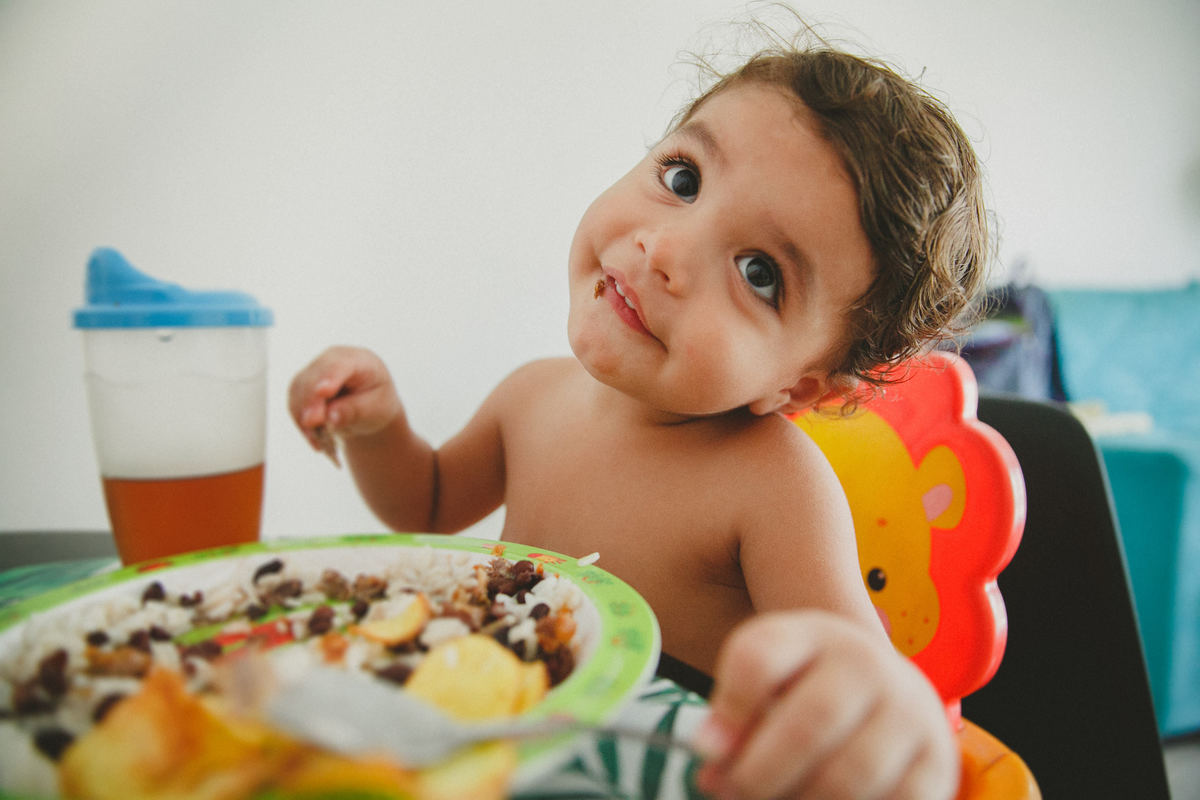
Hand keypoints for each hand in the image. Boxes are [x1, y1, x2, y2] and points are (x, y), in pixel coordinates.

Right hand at [288, 346, 403, 456]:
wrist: (368, 406)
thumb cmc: (376, 403)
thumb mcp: (375, 409)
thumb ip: (354, 411)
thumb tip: (329, 417)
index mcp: (358, 359)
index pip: (339, 366)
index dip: (329, 378)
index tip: (323, 392)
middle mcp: (331, 359)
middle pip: (313, 379)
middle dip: (311, 405)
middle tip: (314, 427)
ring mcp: (313, 371)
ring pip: (298, 393)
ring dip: (306, 421)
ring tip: (323, 445)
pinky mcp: (300, 387)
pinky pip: (294, 406)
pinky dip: (303, 426)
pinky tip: (317, 442)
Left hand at [694, 611, 958, 799]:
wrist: (889, 693)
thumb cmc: (808, 689)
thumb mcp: (769, 679)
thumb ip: (734, 712)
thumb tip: (710, 758)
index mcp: (812, 633)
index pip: (761, 657)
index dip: (730, 707)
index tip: (703, 750)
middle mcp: (868, 663)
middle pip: (809, 722)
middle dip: (761, 773)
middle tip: (732, 793)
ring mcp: (909, 712)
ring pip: (848, 776)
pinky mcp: (938, 762)